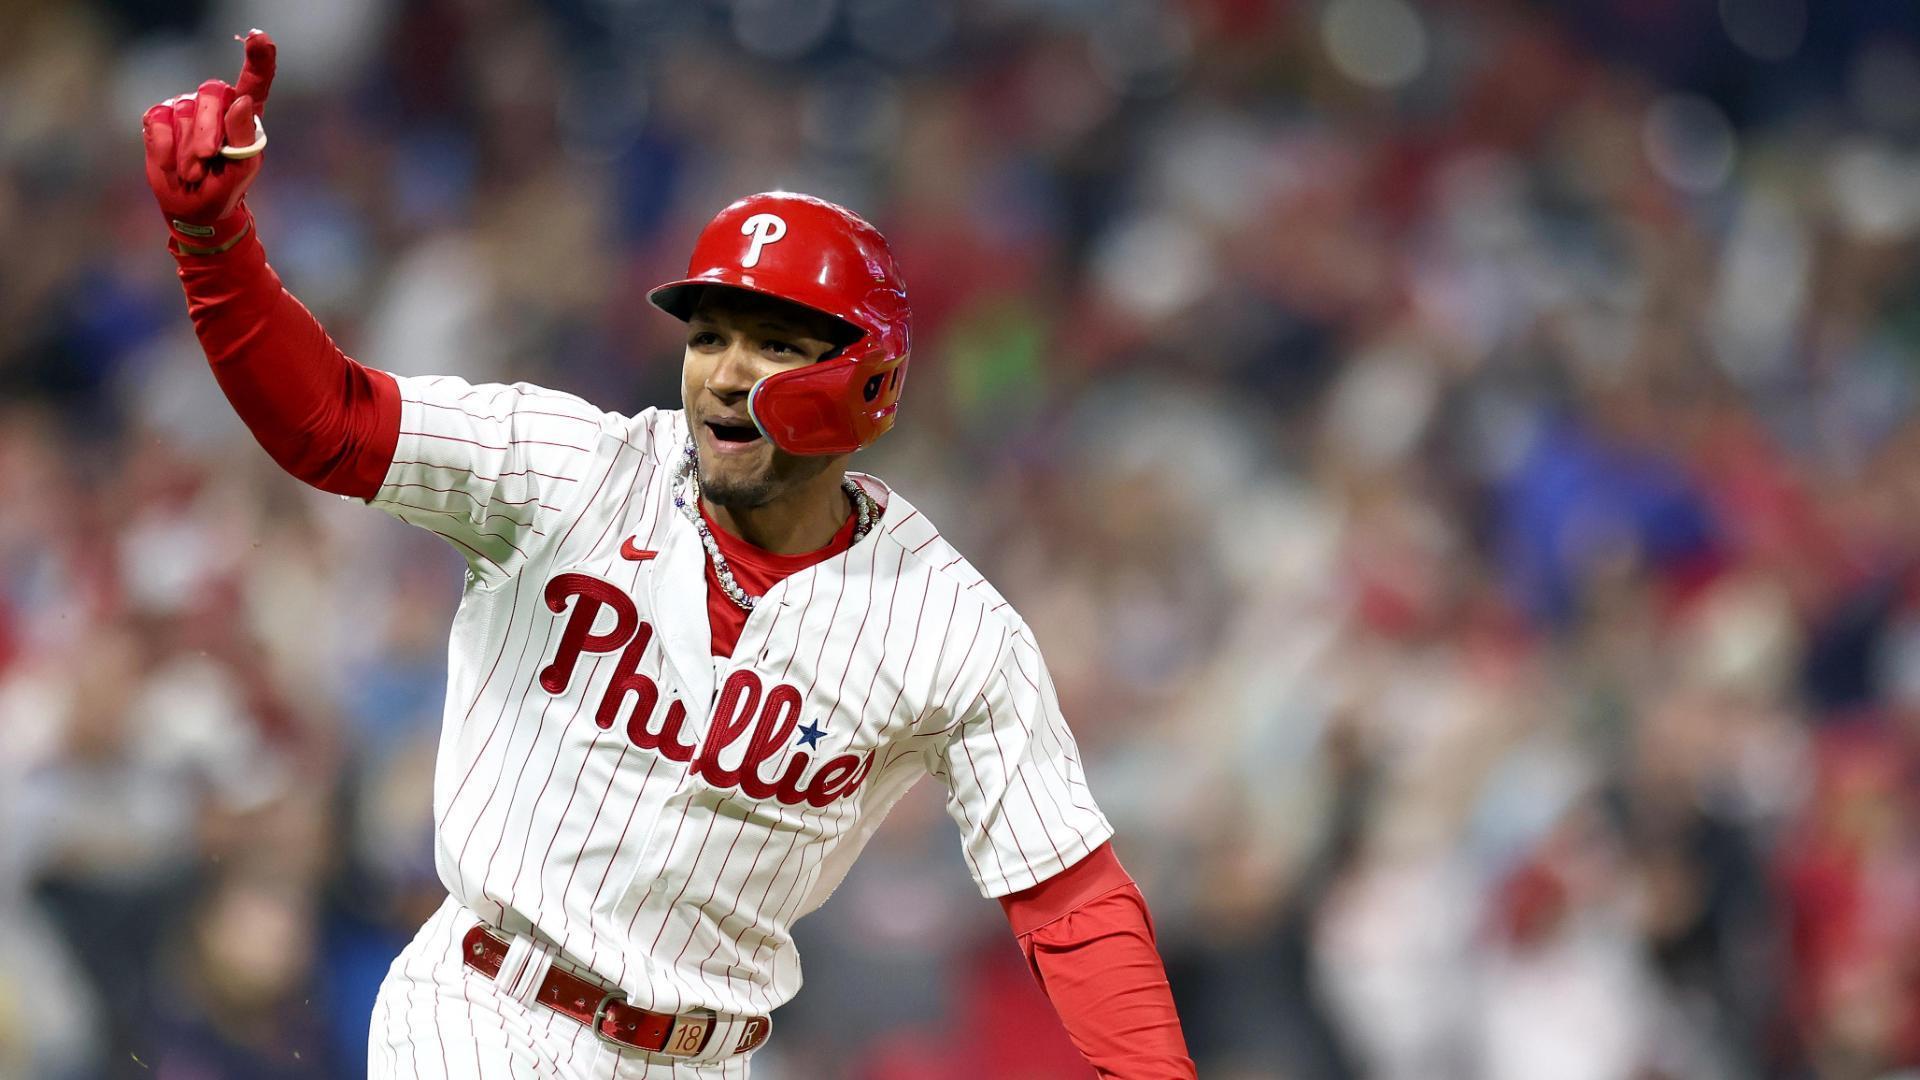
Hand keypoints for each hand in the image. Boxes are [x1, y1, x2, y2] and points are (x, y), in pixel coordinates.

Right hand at [142, 30, 276, 252]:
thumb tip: (240, 102)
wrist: (192, 208)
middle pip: (212, 93)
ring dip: (188, 150)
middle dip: (208, 130)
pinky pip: (159, 120)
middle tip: (207, 160)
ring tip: (194, 172)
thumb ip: (244, 137)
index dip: (258, 58)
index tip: (259, 37)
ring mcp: (185, 107)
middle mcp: (215, 105)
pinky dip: (165, 147)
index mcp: (244, 116)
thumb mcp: (241, 170)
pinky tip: (172, 164)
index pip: (254, 81)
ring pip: (184, 111)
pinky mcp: (159, 117)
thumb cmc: (224, 188)